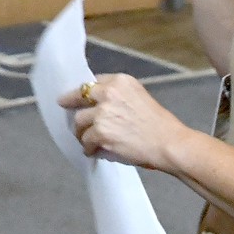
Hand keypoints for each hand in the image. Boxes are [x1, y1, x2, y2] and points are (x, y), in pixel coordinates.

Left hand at [60, 74, 189, 170]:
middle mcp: (109, 93)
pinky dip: (88, 147)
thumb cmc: (159, 125)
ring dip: (81, 131)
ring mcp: (102, 112)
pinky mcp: (100, 132)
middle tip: (64, 106)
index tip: (76, 96)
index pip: (93, 83)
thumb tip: (98, 106)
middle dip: (71, 104)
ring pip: (79, 121)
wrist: (169, 144)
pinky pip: (86, 140)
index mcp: (120, 82)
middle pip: (79, 97)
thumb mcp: (139, 98)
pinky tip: (93, 151)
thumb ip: (118, 97)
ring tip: (86, 139)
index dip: (84, 92)